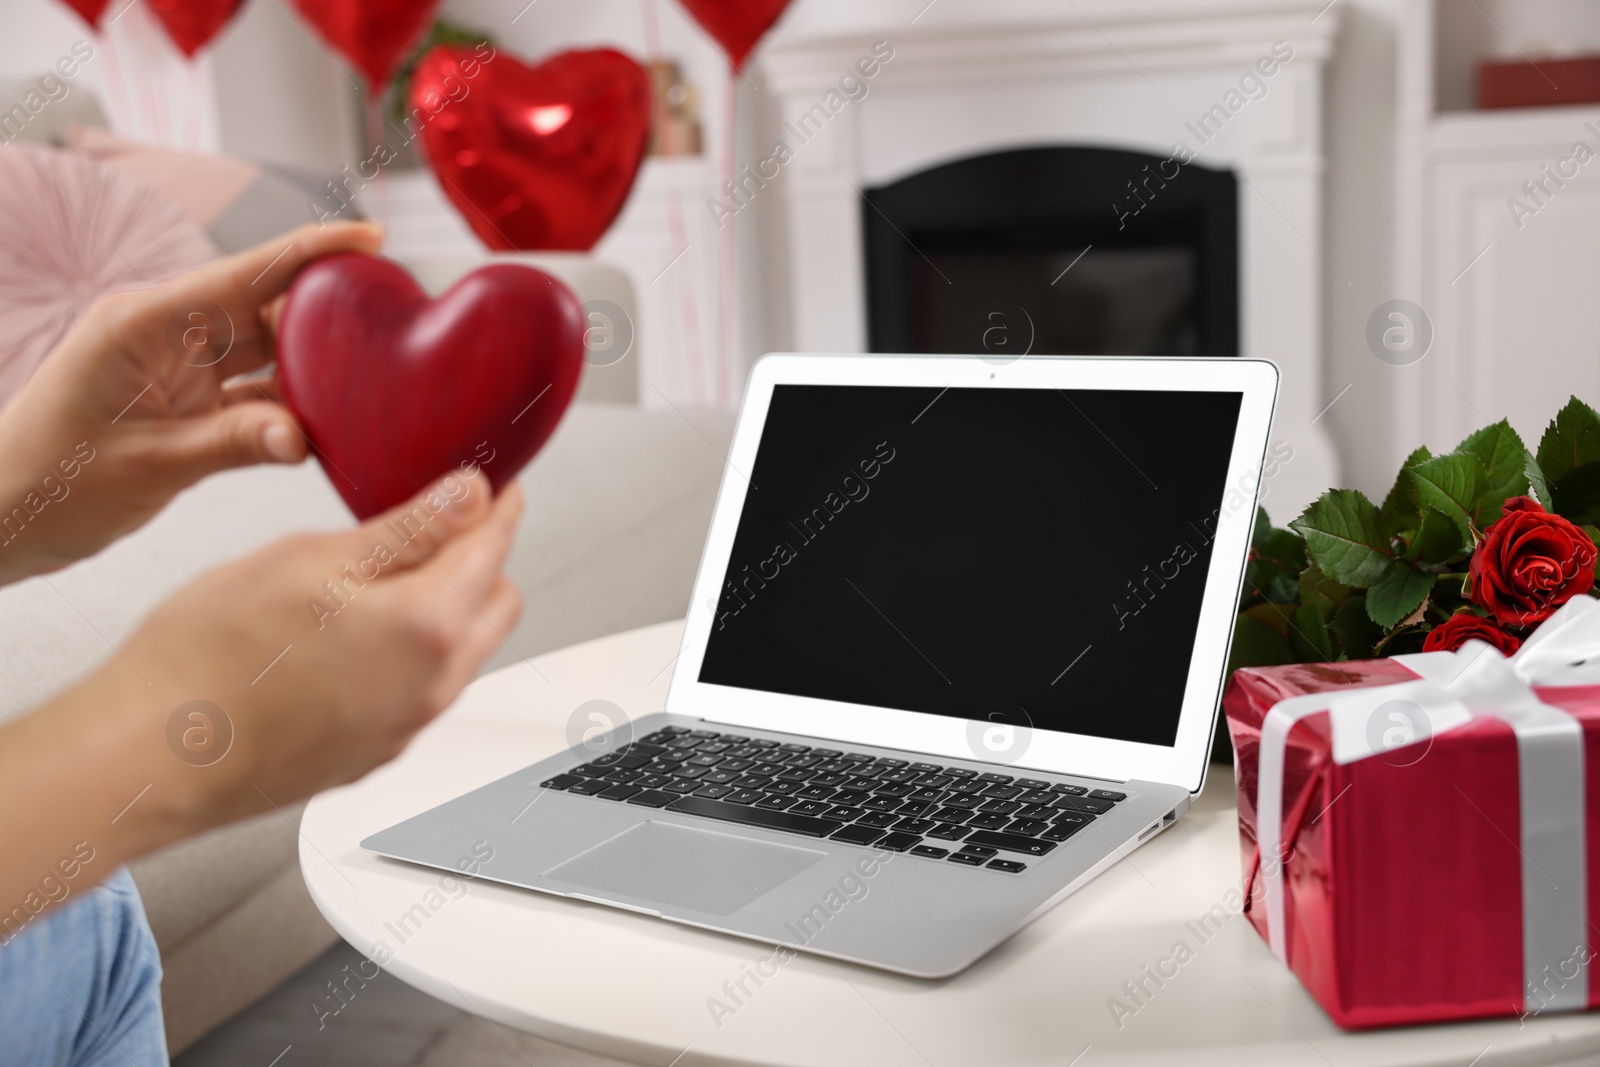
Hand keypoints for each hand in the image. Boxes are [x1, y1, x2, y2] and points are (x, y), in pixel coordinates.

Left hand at [0, 222, 382, 584]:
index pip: (244, 273)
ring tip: (372, 378)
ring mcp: (177, 369)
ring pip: (265, 352)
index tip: (371, 236)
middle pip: (264, 307)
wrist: (2, 520)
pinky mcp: (185, 405)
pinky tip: (328, 422)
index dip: (311, 251)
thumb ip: (230, 444)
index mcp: (144, 322)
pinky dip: (289, 408)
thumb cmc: (48, 484)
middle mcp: (165, 334)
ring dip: (313, 367)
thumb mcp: (146, 465)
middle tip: (391, 325)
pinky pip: (253, 394)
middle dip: (326, 314)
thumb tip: (304, 437)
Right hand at [0, 470, 523, 892]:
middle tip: (440, 523)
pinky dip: (412, 651)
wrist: (148, 757)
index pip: (494, 548)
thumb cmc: (207, 660)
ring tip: (381, 575)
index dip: (497, 505)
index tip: (494, 485)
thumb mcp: (310, 559)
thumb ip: (407, 528)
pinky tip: (355, 632)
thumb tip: (467, 497)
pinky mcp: (374, 752)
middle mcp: (431, 686)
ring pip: (462, 650)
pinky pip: (422, 689)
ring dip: (448, 607)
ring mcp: (405, 727)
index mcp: (427, 627)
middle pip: (496, 603)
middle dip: (482, 558)